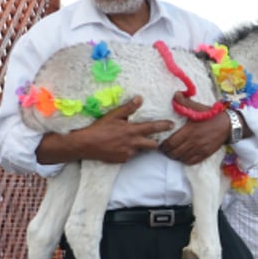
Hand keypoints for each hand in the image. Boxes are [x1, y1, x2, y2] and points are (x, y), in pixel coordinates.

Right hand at [41, 96, 171, 164]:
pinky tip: (121, 146)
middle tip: (153, 137)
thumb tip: (140, 98)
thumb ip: (128, 108)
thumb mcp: (114, 115)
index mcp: (132, 131)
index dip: (164, 126)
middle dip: (155, 141)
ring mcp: (128, 153)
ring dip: (140, 146)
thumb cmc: (99, 128)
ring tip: (132, 140)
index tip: (172, 125)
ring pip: (141, 151)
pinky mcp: (122, 160)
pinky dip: (130, 151)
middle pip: (153, 145)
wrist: (85, 145)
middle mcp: (133, 143)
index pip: (153, 128)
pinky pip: (131, 155)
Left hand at [159, 94, 232, 164]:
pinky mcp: (205, 154)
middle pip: (174, 152)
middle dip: (167, 152)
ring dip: (175, 156)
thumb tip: (176, 94)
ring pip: (182, 158)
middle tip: (165, 149)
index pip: (171, 142)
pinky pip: (191, 161)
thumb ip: (185, 102)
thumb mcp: (198, 107)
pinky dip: (185, 160)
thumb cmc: (211, 116)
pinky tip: (183, 156)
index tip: (161, 143)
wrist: (228, 126)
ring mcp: (199, 149)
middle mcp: (193, 142)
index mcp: (189, 131)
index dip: (164, 145)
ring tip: (173, 153)